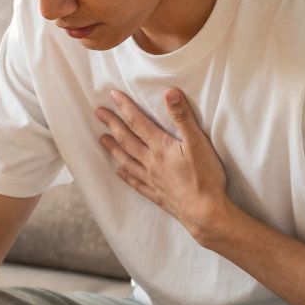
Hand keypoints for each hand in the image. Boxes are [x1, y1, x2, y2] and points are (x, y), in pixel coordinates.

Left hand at [95, 88, 229, 238]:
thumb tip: (170, 92)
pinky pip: (136, 183)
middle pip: (127, 140)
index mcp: (160, 148)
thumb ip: (183, 117)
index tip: (112, 95)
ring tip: (102, 139)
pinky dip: (126, 176)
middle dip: (112, 124)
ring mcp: (152, 180)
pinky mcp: (157, 195)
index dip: (125, 108)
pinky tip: (119, 172)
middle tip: (98, 113)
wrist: (206, 212)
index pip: (138, 123)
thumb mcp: (198, 142)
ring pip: (127, 161)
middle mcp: (151, 163)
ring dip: (113, 148)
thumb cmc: (205, 177)